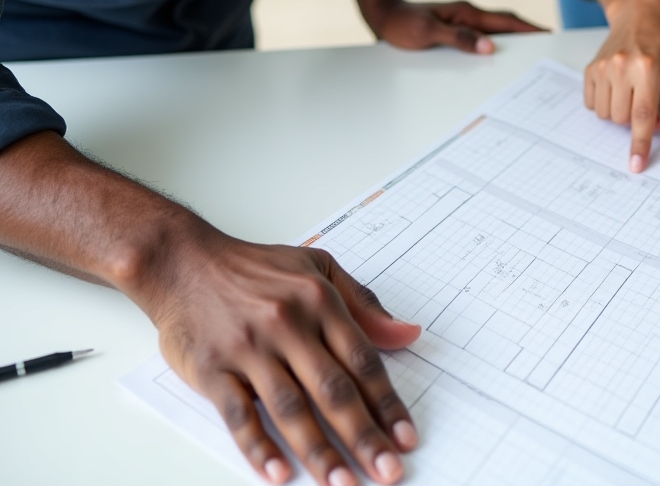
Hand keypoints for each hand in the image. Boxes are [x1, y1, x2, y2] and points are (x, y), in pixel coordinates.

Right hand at [141, 227, 420, 485]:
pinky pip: (238, 415)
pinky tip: (279, 473)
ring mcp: (249, 348)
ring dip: (319, 450)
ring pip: (291, 407)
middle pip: (333, 389)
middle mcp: (288, 324)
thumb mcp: (317, 267)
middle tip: (388, 471)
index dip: (386, 402)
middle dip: (363, 436)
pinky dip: (259, 446)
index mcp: (319, 300)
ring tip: (343, 482)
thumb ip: (363, 302)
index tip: (406, 436)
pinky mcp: (212, 369)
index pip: (362, 359)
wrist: (185, 263)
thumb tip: (407, 333)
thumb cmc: (255, 267)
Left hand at [371, 0, 544, 53]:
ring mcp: (462, 21)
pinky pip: (482, 35)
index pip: (505, 21)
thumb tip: (489, 47)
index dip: (528, 28)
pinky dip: (496, 42)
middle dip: (528, 32)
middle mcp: (468, 15)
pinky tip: (498, 54)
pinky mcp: (455, 28)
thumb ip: (459, 39)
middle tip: (548, 45)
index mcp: (467, 13)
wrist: (383, 15)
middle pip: (505, 24)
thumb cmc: (402, 23)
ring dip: (513, 38)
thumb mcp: (428, 32)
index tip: (548, 34)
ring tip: (530, 52)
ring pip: (495, 30)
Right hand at [584, 0, 659, 172]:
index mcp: (647, 69)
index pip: (643, 116)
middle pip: (622, 119)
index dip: (641, 143)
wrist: (637, 15)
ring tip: (632, 94)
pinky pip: (592, 104)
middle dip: (635, 121)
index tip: (637, 164)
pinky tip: (617, 90)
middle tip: (648, 104)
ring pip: (606, 114)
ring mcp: (602, 68)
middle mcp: (621, 67)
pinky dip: (605, 105)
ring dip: (620, 114)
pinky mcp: (590, 69)